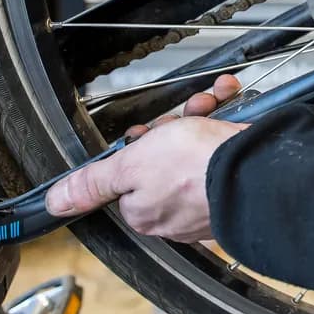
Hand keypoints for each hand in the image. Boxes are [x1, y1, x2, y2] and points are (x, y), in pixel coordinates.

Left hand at [45, 75, 248, 242]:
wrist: (256, 167)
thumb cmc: (196, 168)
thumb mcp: (131, 164)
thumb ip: (94, 182)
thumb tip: (57, 202)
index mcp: (145, 211)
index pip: (131, 174)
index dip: (141, 145)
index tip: (152, 132)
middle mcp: (177, 210)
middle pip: (165, 157)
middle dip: (176, 127)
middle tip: (186, 118)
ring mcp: (209, 197)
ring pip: (196, 148)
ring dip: (204, 117)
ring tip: (213, 103)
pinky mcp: (236, 182)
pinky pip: (226, 148)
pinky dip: (229, 123)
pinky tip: (230, 104)